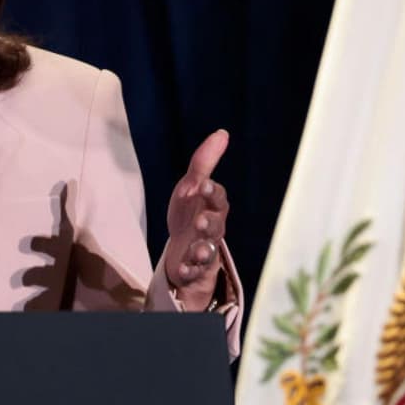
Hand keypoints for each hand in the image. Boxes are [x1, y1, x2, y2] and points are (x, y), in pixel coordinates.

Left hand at [164, 129, 229, 310]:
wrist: (182, 248)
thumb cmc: (191, 212)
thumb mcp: (192, 186)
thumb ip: (204, 163)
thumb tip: (222, 132)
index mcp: (212, 207)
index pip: (218, 198)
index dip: (213, 192)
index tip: (204, 185)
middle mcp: (212, 229)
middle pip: (216, 227)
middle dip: (209, 224)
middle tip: (200, 222)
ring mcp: (204, 250)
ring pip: (208, 252)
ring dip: (202, 251)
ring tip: (195, 251)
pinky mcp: (193, 269)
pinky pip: (193, 272)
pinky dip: (188, 272)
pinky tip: (182, 269)